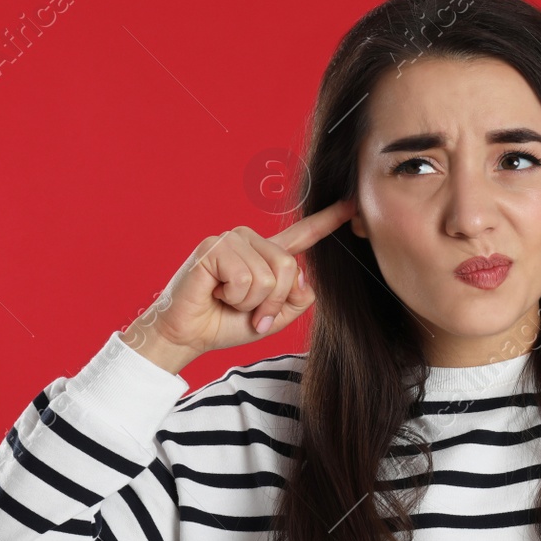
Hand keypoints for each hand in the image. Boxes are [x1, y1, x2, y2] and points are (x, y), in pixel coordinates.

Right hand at [123, 198, 357, 372]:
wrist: (189, 335)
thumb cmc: (226, 323)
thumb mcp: (275, 318)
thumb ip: (297, 298)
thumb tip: (301, 274)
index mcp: (267, 254)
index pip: (303, 235)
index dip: (328, 221)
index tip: (352, 206)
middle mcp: (251, 240)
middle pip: (288, 267)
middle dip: (272, 302)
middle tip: (250, 312)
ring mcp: (232, 240)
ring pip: (267, 276)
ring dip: (250, 302)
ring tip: (227, 299)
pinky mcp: (213, 247)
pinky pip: (244, 278)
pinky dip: (234, 297)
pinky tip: (216, 293)